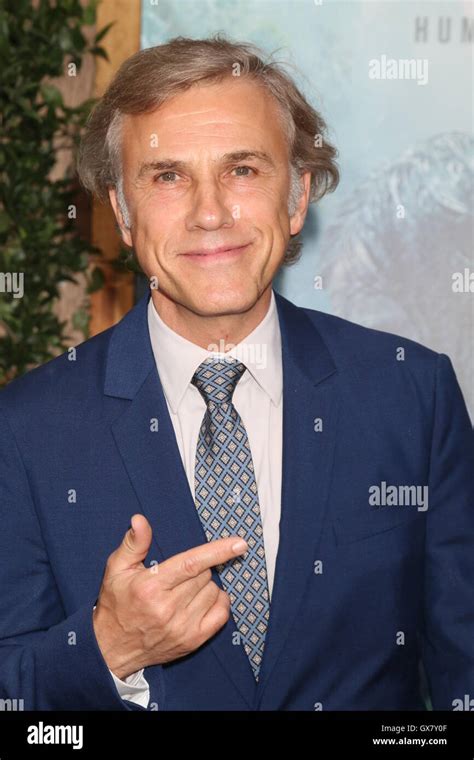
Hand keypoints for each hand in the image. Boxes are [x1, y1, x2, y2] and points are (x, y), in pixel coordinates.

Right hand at [92, 514, 246, 679]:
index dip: (217, 551)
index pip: (191, 563)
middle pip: (204, 574)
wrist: (112, 648)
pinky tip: (201, 600)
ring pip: (214, 591)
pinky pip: (221, 613)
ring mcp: (182, 628)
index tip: (239, 543)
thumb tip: (140, 520)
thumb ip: (133, 543)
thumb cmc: (117, 603)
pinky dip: (217, 601)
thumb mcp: (116, 569)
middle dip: (196, 569)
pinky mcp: (192, 641)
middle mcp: (168, 609)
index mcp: (150, 587)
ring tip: (183, 591)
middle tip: (177, 576)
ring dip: (205, 585)